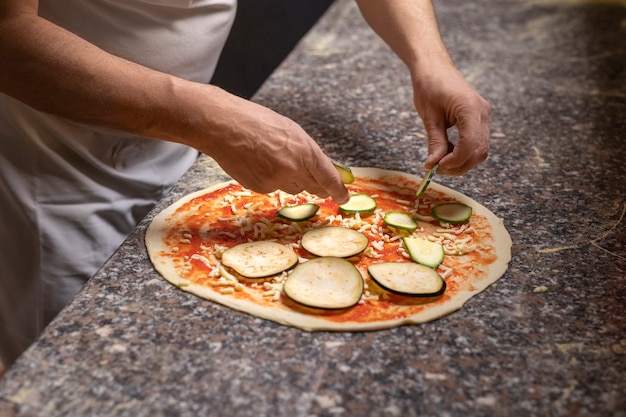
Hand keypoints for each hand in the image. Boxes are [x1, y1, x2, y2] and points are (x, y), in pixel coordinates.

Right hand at [197, 95, 349, 203]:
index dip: (339, 191)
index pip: (329, 178)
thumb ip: (307, 151)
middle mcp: (293, 168)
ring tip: (273, 158)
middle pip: (313, 187)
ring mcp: (275, 180)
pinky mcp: (260, 188)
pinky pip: (273, 188)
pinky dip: (270, 179)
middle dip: (316, 185)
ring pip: (292, 188)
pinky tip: (258, 163)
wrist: (223, 126)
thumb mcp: (290, 130)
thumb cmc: (256, 121)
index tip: (343, 198)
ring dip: (290, 179)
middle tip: (314, 180)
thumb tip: (321, 168)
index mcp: (305, 150)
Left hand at [413, 61, 490, 174]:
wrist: (435, 68)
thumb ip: (435, 142)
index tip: (438, 167)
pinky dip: (464, 152)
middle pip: (479, 150)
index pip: (470, 143)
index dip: (455, 160)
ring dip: (462, 161)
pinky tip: (447, 152)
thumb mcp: (429, 117)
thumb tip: (433, 164)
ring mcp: (484, 116)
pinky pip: (477, 142)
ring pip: (481, 149)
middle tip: (437, 169)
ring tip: (441, 162)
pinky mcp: (480, 119)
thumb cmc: (429, 86)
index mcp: (470, 108)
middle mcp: (482, 112)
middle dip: (460, 165)